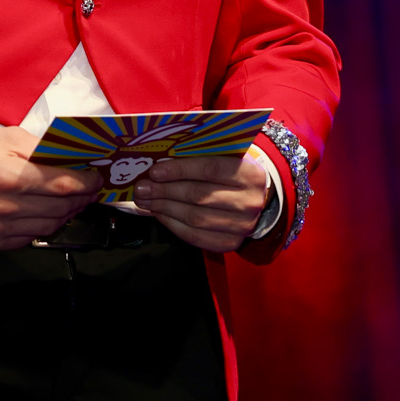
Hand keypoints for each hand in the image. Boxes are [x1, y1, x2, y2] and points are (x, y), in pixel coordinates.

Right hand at [0, 127, 102, 250]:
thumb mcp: (7, 138)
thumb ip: (42, 148)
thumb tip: (73, 157)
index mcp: (10, 177)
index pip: (64, 185)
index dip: (87, 182)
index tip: (96, 177)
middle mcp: (6, 207)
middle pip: (61, 208)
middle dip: (81, 198)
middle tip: (88, 188)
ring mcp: (0, 229)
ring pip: (51, 226)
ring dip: (67, 213)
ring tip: (72, 200)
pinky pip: (32, 238)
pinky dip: (45, 225)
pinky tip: (47, 212)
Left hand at [134, 154, 271, 252]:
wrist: (258, 202)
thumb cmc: (232, 174)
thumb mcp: (226, 159)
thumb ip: (200, 157)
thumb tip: (159, 162)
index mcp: (250, 173)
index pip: (211, 169)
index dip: (180, 170)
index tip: (155, 171)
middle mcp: (249, 201)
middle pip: (199, 196)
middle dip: (165, 191)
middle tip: (142, 187)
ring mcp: (242, 226)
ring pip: (194, 218)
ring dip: (164, 208)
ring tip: (144, 200)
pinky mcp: (230, 243)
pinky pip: (194, 237)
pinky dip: (172, 224)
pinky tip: (159, 213)